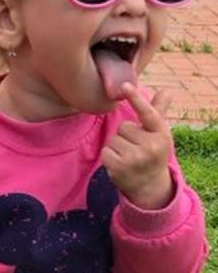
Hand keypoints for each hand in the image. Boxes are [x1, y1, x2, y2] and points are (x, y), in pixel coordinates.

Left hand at [101, 83, 173, 209]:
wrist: (150, 186)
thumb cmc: (153, 152)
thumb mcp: (159, 134)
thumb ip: (158, 112)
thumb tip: (167, 91)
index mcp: (161, 134)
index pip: (148, 113)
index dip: (136, 99)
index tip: (125, 85)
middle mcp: (151, 146)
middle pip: (124, 126)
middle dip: (127, 136)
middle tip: (137, 148)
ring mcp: (136, 158)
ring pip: (114, 139)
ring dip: (118, 147)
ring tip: (130, 157)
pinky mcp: (120, 167)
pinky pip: (106, 151)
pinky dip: (110, 156)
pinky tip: (121, 164)